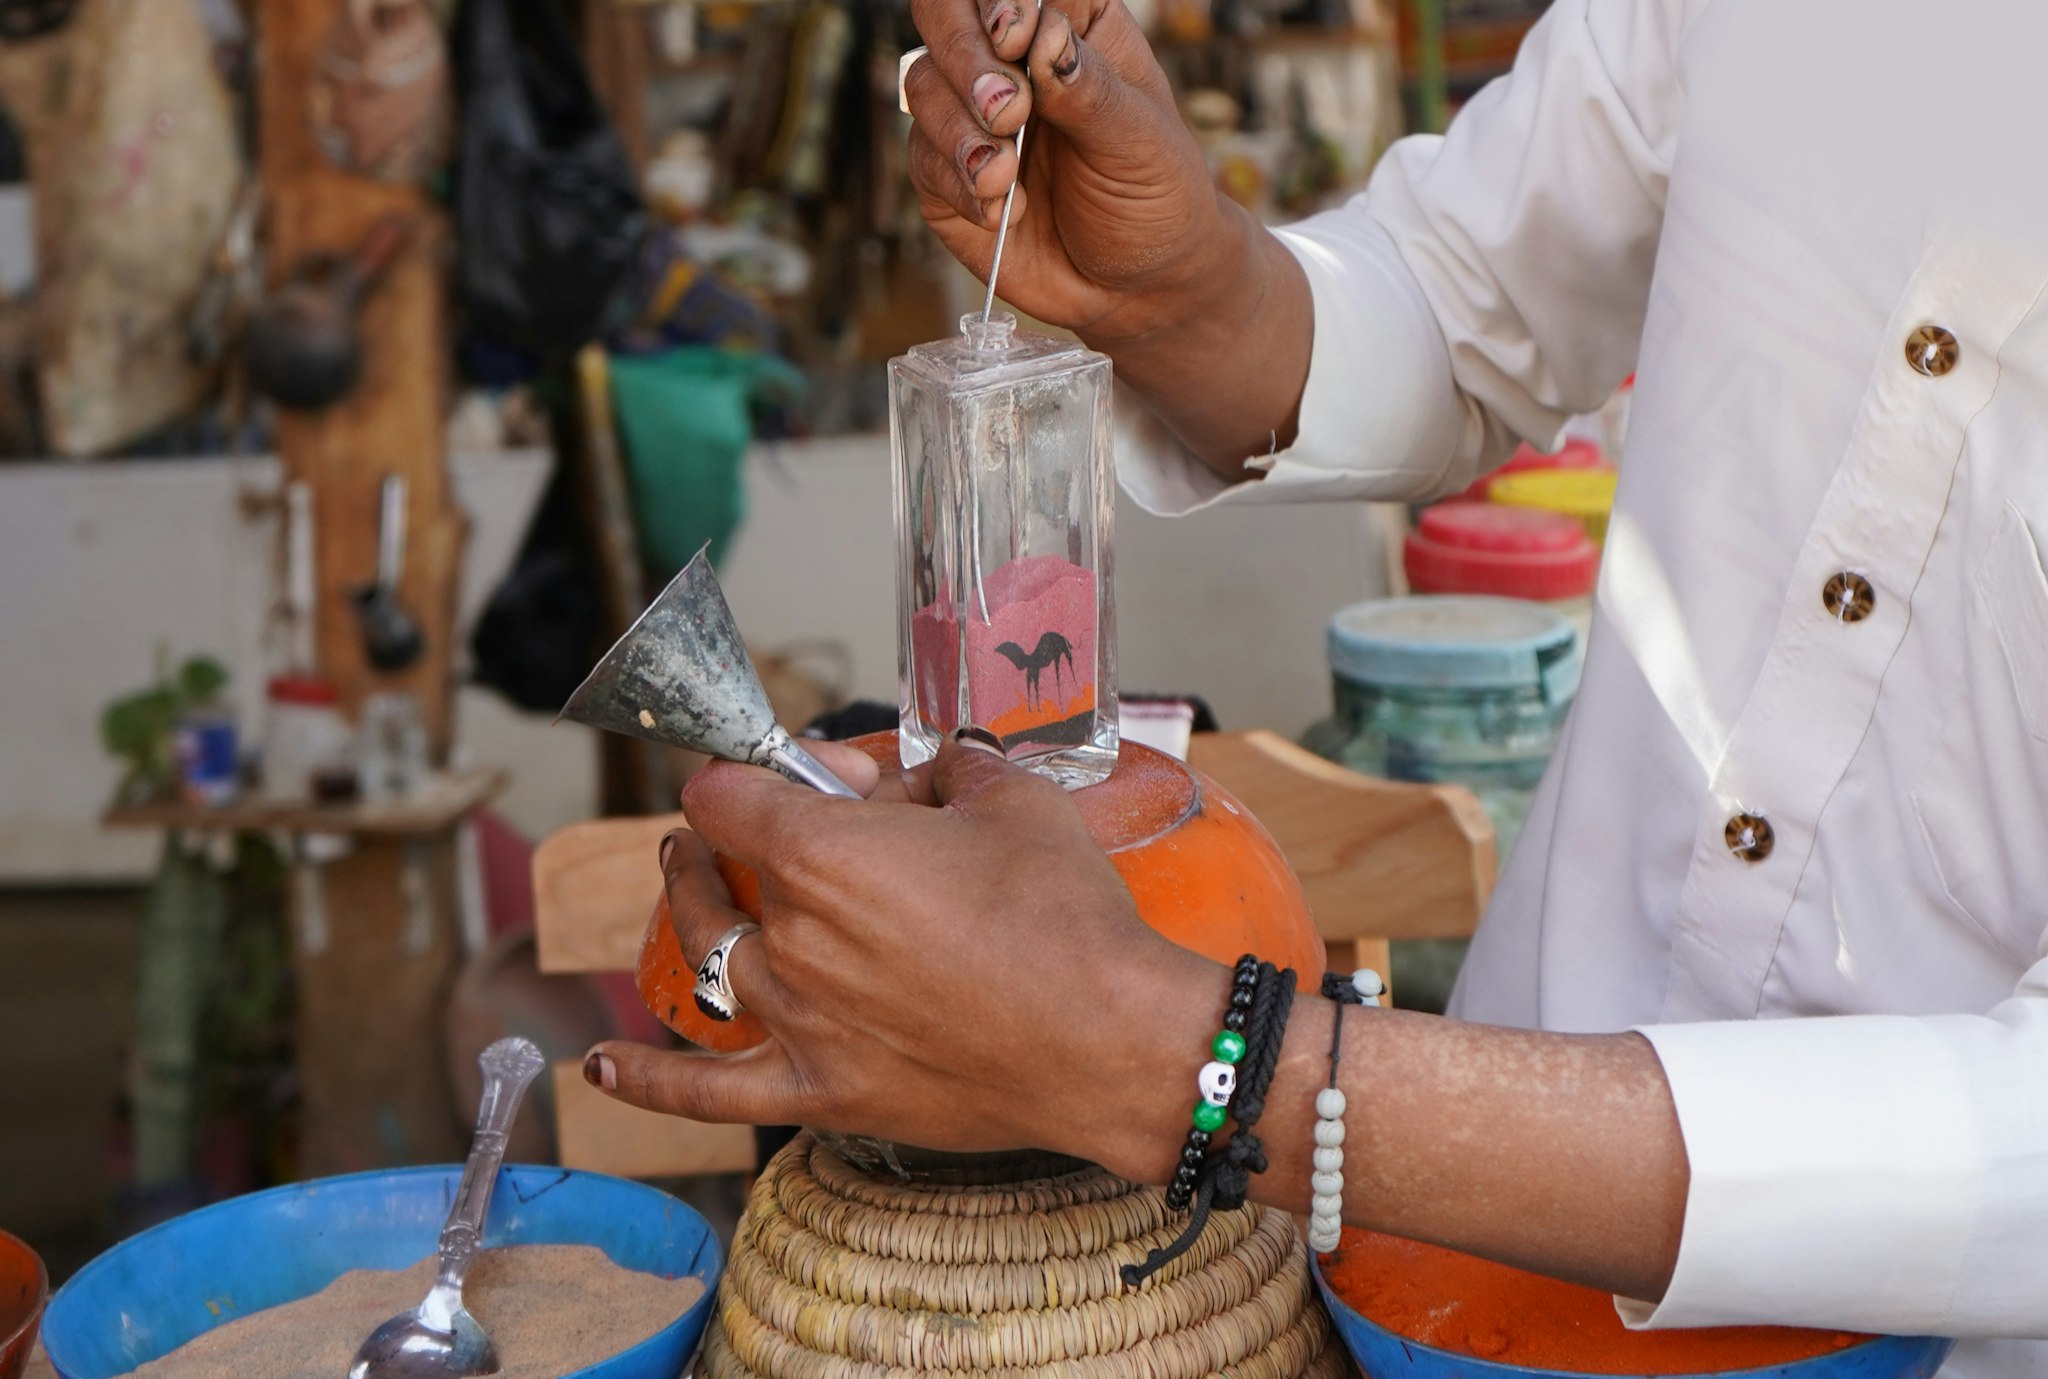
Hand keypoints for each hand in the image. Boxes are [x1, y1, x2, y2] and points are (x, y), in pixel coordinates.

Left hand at [584, 740, 1212, 1176]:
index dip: (743, 772)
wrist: (1108, 1042)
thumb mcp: (1010, 800)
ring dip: (693, 918)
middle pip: (717, 875)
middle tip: (725, 830)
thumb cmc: (1065, 916)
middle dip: (717, 839)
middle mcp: (791, 937)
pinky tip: (604, 1066)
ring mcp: (797, 1022)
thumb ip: (941, 770)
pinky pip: (709, 1092)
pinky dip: (649, 1081)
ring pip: (709, 962)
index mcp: (823, 853)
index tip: (773, 772)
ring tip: (692, 890)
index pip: (729, 794)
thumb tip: (912, 774)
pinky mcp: (820, 1092)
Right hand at [902, 0, 1241, 340]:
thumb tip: (1045, 35)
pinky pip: (923, 159)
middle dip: (968, 59)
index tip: (1020, 36)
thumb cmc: (1155, 199)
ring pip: (922, 84)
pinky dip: (958, 185)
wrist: (1136, 288)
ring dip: (958, 130)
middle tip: (1009, 112)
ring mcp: (972, 113)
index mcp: (1072, 24)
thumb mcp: (1143, 143)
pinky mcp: (946, 173)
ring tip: (1006, 177)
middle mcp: (1013, 58)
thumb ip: (1092, 90)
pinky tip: (1005, 211)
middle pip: (946, 14)